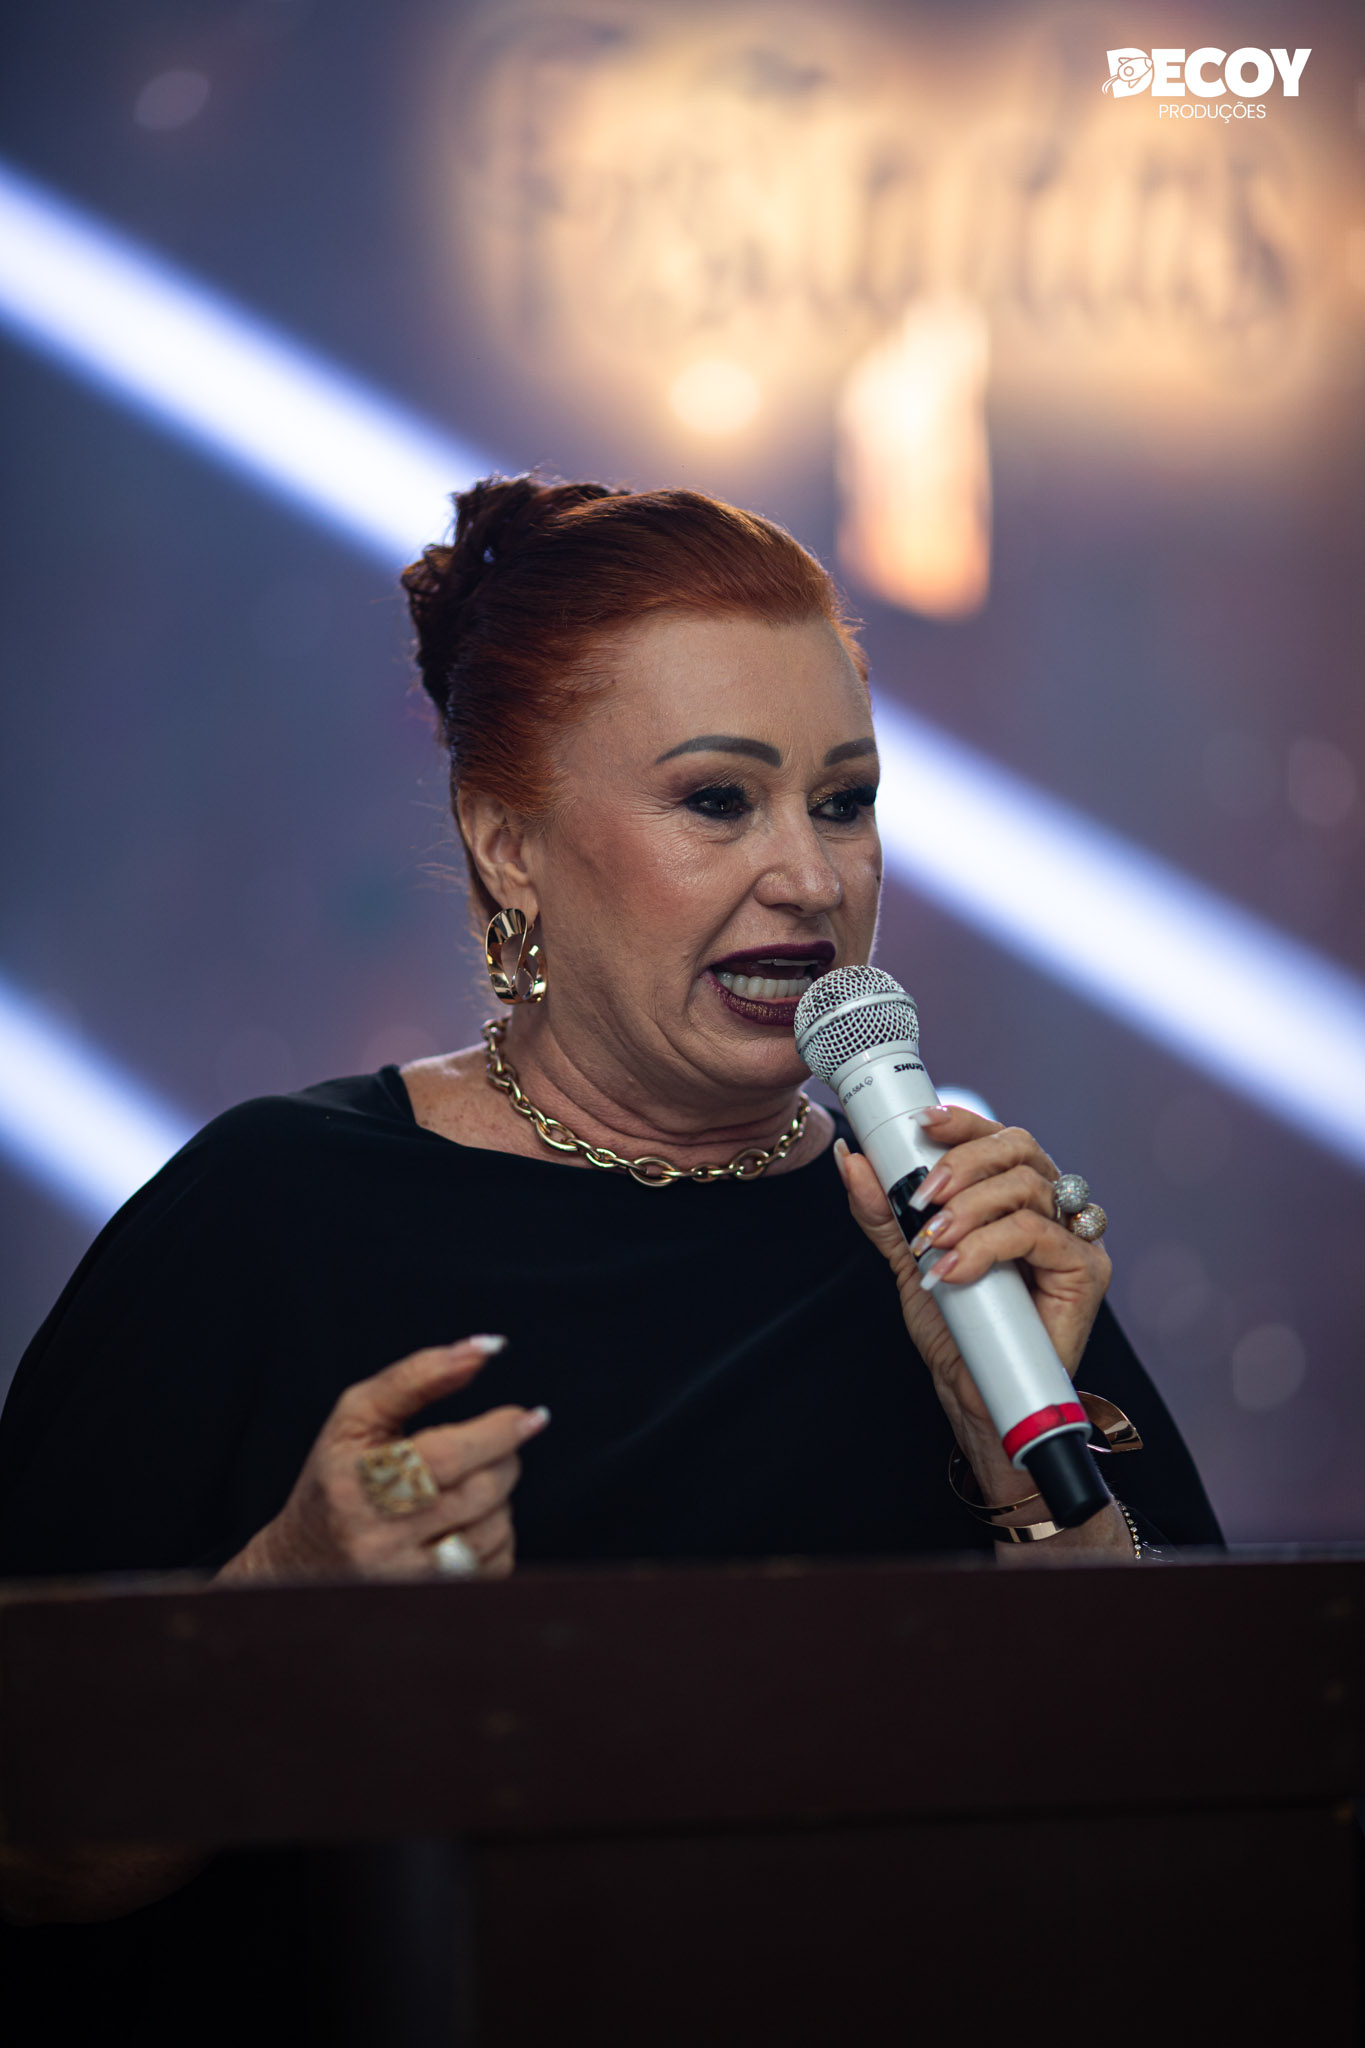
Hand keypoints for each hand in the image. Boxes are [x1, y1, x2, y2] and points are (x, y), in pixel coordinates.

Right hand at [220, 1337, 547, 1583]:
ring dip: (499, 1496)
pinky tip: (465, 1522)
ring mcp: (405, 1580)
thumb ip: (419, 1375)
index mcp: (357, 1483)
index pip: (446, 1456)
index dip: (498, 1432)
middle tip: (496, 1444)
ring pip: (494, 1528)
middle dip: (503, 1458)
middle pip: (480, 1491)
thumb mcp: (358, 1415)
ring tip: (468, 1483)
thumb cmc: (337, 1473)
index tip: (531, 1416)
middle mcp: (378, 1539)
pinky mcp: (429, 1604)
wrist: (302, 1564)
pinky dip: (496, 1534)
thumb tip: (488, 1348)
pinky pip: (496, 1565)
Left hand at [834, 1106, 1110, 1504]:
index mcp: (1019, 1197)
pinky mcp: (1086, 1272)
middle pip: (1020, 1149)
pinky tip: (954, 1270)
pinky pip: (1039, 1234)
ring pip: (1027, 1187)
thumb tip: (852, 1158)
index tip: (920, 1124)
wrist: (975, 1393)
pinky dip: (987, 1245)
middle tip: (920, 1198)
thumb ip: (885, 1210)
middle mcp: (1054, 1209)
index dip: (964, 1122)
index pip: (1000, 1138)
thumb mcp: (911, 1256)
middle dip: (963, 1163)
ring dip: (968, 1210)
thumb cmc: (957, 1327)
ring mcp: (1075, 1238)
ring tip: (930, 1243)